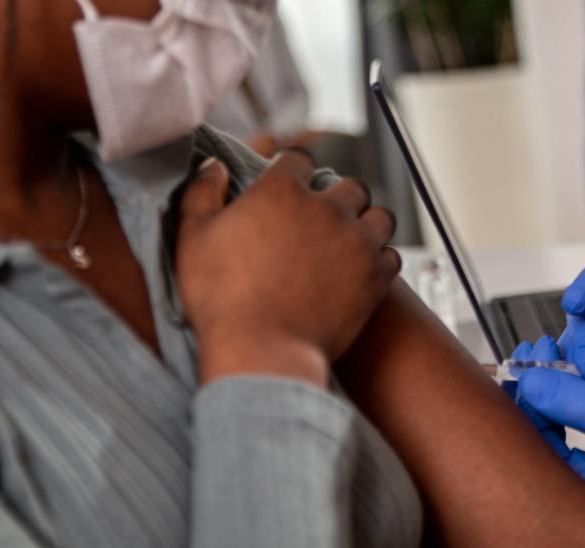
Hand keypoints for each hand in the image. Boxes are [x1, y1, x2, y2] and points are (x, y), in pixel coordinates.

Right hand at [176, 151, 400, 385]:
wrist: (262, 351)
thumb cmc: (221, 298)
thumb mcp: (193, 238)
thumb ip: (202, 193)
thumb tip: (215, 167)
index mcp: (282, 190)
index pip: (299, 160)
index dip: (294, 170)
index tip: (290, 183)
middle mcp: (327, 208)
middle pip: (349, 185)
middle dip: (338, 197)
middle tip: (323, 218)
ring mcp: (357, 241)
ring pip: (379, 216)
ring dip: (367, 223)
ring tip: (350, 240)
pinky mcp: (376, 276)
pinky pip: (391, 255)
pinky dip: (380, 260)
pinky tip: (363, 270)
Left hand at [513, 367, 584, 547]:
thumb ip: (582, 402)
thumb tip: (532, 381)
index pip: (536, 435)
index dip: (531, 389)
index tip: (534, 352)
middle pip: (547, 436)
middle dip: (543, 390)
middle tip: (542, 350)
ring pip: (568, 437)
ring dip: (565, 397)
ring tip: (563, 361)